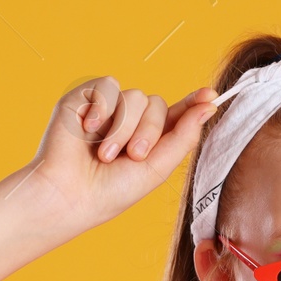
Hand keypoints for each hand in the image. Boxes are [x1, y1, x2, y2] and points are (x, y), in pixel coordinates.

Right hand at [26, 77, 217, 226]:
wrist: (69, 194)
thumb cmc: (111, 191)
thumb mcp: (157, 168)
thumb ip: (184, 136)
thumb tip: (210, 105)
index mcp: (148, 138)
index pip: (175, 113)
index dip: (193, 103)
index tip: (211, 95)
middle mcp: (129, 121)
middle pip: (157, 104)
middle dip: (149, 131)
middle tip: (133, 156)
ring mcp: (107, 108)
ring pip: (135, 96)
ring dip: (124, 128)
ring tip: (105, 154)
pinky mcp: (84, 98)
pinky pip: (108, 86)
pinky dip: (102, 109)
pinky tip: (88, 130)